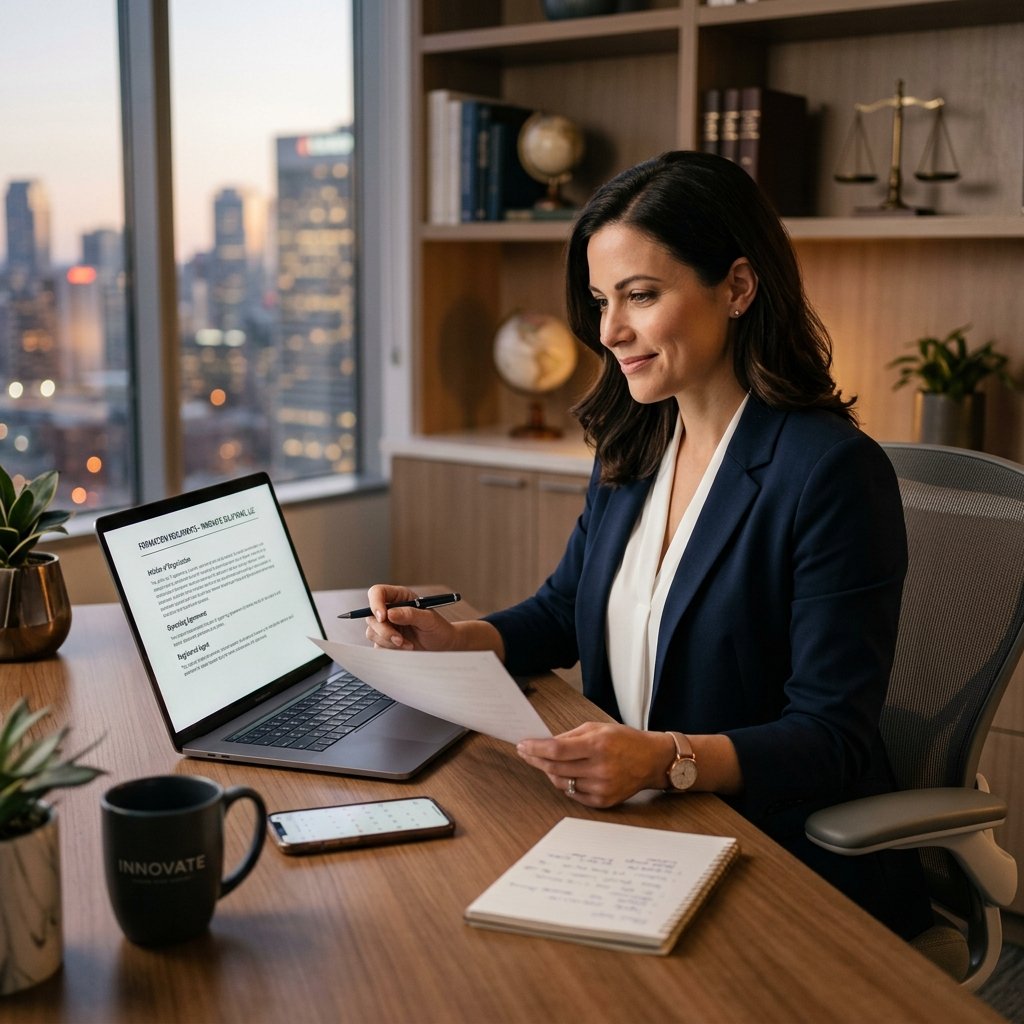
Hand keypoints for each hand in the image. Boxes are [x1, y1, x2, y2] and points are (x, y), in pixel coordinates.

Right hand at [363, 584, 458, 651]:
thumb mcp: (428, 619)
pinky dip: (390, 649)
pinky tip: (405, 649)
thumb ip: (410, 614)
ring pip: (372, 632)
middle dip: (384, 630)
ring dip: (388, 641)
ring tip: (408, 645)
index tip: (383, 617)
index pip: (377, 592)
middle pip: (371, 616)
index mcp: (399, 597)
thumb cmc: (438, 628)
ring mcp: (386, 625)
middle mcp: (389, 609)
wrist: (442, 646)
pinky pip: (377, 645)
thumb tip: (389, 614)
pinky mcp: (384, 640)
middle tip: (400, 640)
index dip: (375, 603)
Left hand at [517, 723, 674, 807]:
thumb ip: (570, 736)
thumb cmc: (625, 740)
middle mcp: (600, 768)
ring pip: (561, 783)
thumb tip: (544, 743)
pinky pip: (573, 794)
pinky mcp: (603, 801)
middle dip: (537, 759)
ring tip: (547, 762)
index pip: (556, 749)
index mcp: (598, 745)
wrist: (652, 760)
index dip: (535, 748)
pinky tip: (566, 774)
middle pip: (555, 768)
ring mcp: (602, 787)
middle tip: (526, 752)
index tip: (523, 745)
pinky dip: (565, 784)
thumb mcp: (597, 728)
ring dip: (550, 772)